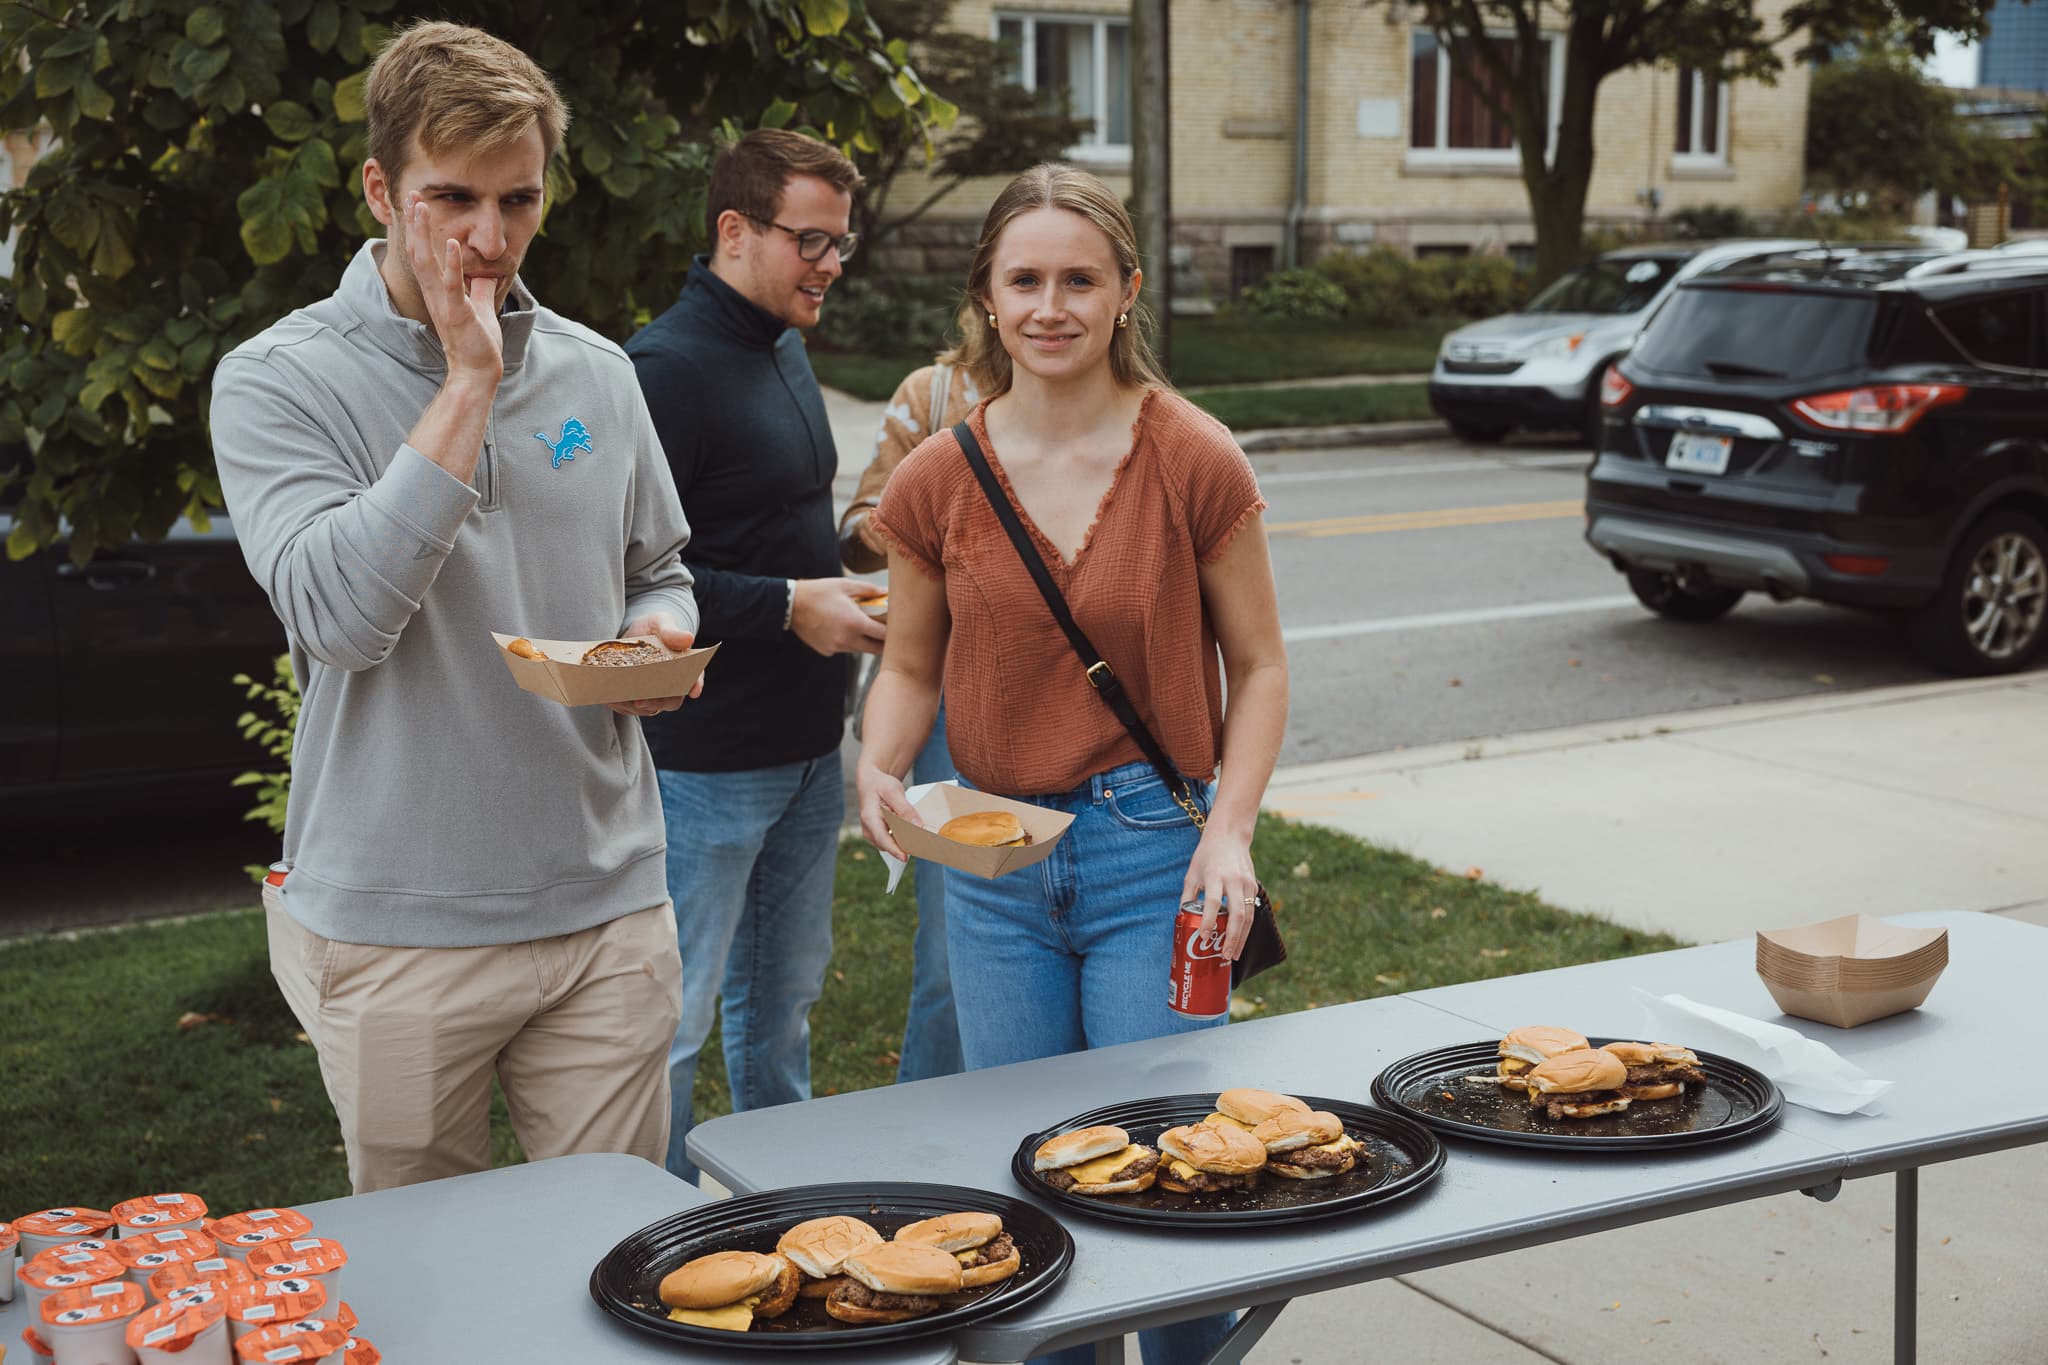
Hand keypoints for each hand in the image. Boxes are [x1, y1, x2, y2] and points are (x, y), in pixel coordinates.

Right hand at [405, 193, 503, 382]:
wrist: (477, 372)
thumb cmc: (478, 343)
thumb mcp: (481, 309)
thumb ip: (480, 290)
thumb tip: (486, 275)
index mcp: (439, 291)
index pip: (424, 254)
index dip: (419, 229)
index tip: (416, 204)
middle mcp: (435, 294)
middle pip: (418, 251)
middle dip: (414, 223)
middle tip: (410, 194)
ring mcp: (444, 303)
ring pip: (427, 263)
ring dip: (424, 235)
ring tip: (421, 208)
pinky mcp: (457, 313)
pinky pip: (452, 285)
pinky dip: (453, 263)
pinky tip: (454, 243)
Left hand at [605, 615, 703, 717]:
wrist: (632, 633)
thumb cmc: (652, 628)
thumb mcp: (661, 624)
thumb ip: (671, 632)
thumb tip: (688, 638)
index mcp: (683, 668)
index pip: (694, 679)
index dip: (695, 685)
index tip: (693, 690)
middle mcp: (671, 686)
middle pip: (670, 701)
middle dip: (656, 702)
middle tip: (641, 700)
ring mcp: (653, 695)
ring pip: (649, 708)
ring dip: (634, 706)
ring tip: (619, 698)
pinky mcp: (634, 699)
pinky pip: (629, 708)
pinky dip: (620, 705)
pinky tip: (611, 698)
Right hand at [791, 577, 887, 656]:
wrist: (791, 605)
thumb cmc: (819, 592)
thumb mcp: (845, 585)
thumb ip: (869, 590)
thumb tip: (886, 592)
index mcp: (855, 623)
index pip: (884, 635)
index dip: (893, 632)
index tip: (896, 626)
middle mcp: (847, 640)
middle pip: (876, 649)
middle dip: (883, 642)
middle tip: (886, 632)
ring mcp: (836, 648)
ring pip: (860, 650)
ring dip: (865, 641)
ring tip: (861, 626)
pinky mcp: (827, 651)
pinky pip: (844, 649)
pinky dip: (847, 642)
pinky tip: (840, 629)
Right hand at [857, 759, 921, 860]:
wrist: (871, 781)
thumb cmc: (880, 784)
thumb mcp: (893, 791)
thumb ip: (905, 809)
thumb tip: (917, 826)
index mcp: (869, 818)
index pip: (882, 838)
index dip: (894, 850)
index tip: (905, 858)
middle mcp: (868, 829)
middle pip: (887, 844)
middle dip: (903, 847)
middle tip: (923, 846)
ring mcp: (873, 833)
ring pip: (890, 844)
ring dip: (903, 842)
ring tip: (920, 838)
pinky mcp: (879, 833)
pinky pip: (892, 840)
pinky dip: (902, 838)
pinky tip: (913, 833)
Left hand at [1180, 827, 1257, 960]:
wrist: (1230, 836)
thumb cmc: (1206, 855)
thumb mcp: (1192, 873)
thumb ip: (1188, 896)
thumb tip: (1183, 919)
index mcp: (1214, 875)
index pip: (1213, 902)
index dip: (1209, 921)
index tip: (1203, 937)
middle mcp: (1233, 880)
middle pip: (1237, 914)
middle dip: (1232, 938)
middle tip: (1225, 957)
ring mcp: (1246, 883)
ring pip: (1248, 916)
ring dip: (1242, 938)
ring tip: (1234, 954)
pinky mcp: (1253, 886)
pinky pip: (1251, 910)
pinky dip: (1246, 927)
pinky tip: (1239, 939)